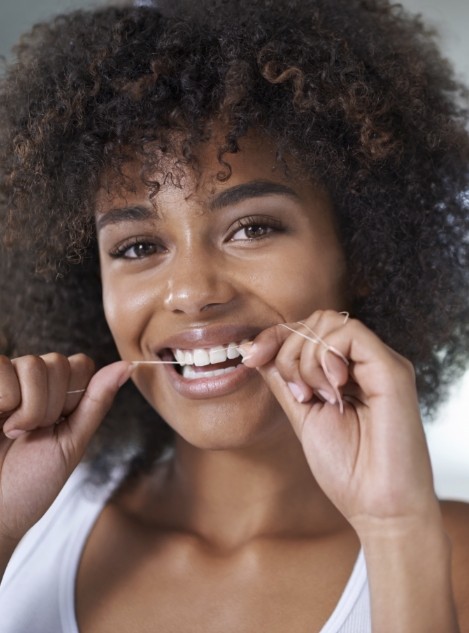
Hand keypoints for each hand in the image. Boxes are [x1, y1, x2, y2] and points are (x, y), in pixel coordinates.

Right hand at [0, 353, 130, 544]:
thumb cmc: (32, 482)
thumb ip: (97, 401)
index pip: (81, 364)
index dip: (75, 395)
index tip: (60, 425)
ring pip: (32, 364)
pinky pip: (0, 365)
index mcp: (57, 393)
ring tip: (14, 432)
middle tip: (33, 433)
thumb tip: (128, 365)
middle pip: (58, 362)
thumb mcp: (72, 442)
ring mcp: (6, 382)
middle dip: (51, 407)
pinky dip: (4, 397)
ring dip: (28, 408)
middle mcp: (30, 381)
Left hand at [241, 310, 438, 538]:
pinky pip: (350, 334)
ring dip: (306, 358)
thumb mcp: (302, 414)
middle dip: (289, 350)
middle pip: (316, 320)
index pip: (308, 330)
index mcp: (347, 370)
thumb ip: (284, 379)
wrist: (377, 507)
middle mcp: (366, 362)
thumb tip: (256, 350)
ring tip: (316, 397)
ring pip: (329, 322)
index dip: (274, 336)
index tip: (250, 357)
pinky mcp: (392, 370)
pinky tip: (332, 389)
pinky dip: (325, 357)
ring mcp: (380, 363)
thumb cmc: (346, 468)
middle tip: (297, 393)